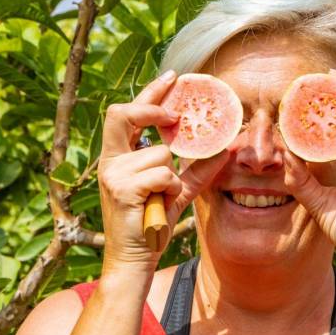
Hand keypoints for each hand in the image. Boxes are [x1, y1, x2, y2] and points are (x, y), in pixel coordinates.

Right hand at [98, 70, 229, 271]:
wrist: (135, 259)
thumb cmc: (153, 224)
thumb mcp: (177, 192)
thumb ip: (197, 171)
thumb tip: (225, 150)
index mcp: (119, 157)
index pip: (128, 113)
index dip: (150, 91)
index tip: (173, 76)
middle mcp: (110, 160)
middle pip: (124, 113)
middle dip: (151, 107)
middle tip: (175, 114)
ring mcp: (113, 173)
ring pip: (159, 154)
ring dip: (171, 175)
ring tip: (163, 197)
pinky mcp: (121, 188)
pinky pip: (162, 174)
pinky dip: (170, 188)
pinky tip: (162, 204)